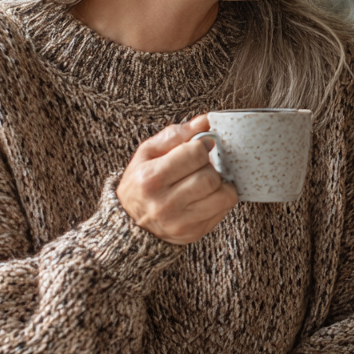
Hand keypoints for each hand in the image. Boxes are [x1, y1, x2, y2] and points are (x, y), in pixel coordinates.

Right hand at [116, 115, 238, 244]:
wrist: (129, 223)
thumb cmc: (140, 182)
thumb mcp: (148, 153)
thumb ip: (177, 134)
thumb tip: (206, 120)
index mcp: (151, 178)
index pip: (195, 153)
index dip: (202, 146)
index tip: (200, 147)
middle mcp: (165, 203)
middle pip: (210, 176)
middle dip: (211, 166)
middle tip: (202, 166)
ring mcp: (180, 222)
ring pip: (223, 195)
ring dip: (220, 183)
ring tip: (206, 180)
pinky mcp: (194, 233)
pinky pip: (224, 210)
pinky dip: (221, 198)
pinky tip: (207, 195)